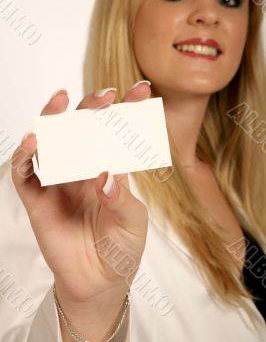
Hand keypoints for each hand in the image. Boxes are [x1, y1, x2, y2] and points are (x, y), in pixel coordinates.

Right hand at [11, 84, 149, 303]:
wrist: (99, 282)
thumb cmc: (121, 248)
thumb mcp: (132, 222)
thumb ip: (120, 199)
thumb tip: (105, 176)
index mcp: (109, 170)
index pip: (117, 134)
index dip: (128, 111)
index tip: (142, 90)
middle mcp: (82, 170)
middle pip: (82, 130)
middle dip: (92, 108)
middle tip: (105, 96)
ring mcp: (59, 182)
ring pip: (51, 143)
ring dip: (53, 120)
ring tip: (61, 101)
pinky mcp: (38, 200)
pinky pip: (26, 175)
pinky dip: (25, 157)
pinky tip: (34, 143)